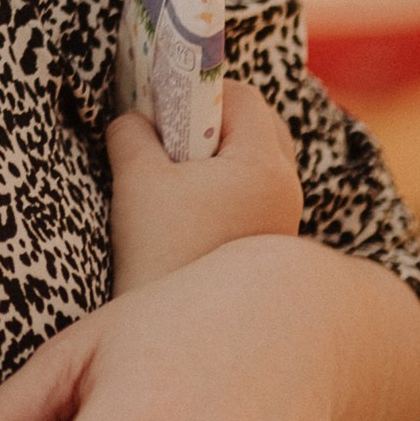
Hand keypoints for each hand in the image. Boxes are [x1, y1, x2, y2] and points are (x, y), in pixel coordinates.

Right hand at [109, 84, 302, 293]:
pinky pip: (257, 193)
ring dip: (222, 154)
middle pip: (262, 125)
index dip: (201, 90)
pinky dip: (228, 185)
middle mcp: (287, 188)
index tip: (165, 104)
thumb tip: (136, 118)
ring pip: (260, 160)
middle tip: (174, 136)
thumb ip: (132, 131)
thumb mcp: (135, 178)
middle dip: (216, 120)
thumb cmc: (158, 249)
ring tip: (180, 177)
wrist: (178, 330)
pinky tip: (191, 209)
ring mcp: (285, 218)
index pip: (244, 97)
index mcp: (263, 165)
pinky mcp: (271, 241)